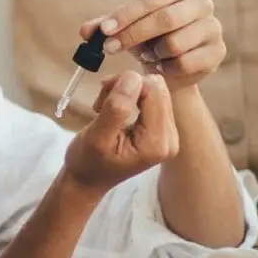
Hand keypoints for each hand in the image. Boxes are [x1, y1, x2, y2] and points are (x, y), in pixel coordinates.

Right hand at [63, 70, 178, 192]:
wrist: (87, 180)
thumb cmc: (87, 162)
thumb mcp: (96, 137)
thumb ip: (116, 108)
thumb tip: (132, 78)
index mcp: (157, 143)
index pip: (153, 91)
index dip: (126, 84)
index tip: (102, 98)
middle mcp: (171, 138)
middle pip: (157, 88)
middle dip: (127, 88)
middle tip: (103, 103)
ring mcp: (169, 134)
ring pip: (155, 89)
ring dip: (127, 92)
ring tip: (106, 108)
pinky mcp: (163, 130)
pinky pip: (153, 97)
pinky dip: (131, 97)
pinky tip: (115, 110)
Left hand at [83, 0, 226, 92]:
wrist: (170, 66)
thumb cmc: (147, 38)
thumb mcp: (125, 27)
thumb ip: (105, 26)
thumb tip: (86, 32)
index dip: (127, 15)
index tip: (105, 31)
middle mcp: (202, 2)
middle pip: (166, 19)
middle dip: (133, 35)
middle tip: (109, 48)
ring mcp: (213, 27)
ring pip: (175, 44)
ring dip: (152, 53)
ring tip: (147, 54)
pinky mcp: (217, 52)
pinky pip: (184, 63)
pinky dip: (165, 68)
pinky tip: (161, 66)